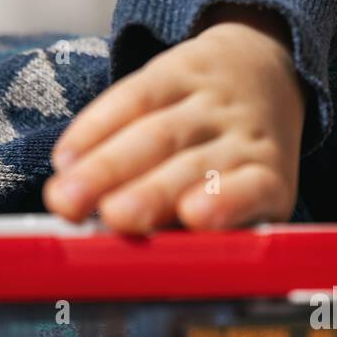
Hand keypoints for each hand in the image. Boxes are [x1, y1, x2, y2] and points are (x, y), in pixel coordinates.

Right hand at [45, 6, 304, 231]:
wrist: (257, 73)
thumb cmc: (237, 165)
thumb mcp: (247, 200)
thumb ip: (206, 232)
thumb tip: (144, 267)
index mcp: (269, 178)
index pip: (255, 188)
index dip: (228, 199)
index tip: (197, 215)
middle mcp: (246, 135)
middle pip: (195, 164)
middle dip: (152, 192)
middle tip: (116, 217)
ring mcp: (211, 100)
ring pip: (157, 132)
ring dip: (107, 167)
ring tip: (68, 199)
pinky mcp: (176, 69)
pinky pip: (132, 96)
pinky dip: (94, 128)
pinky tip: (67, 159)